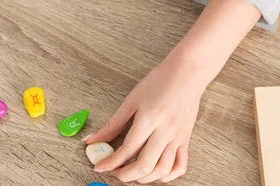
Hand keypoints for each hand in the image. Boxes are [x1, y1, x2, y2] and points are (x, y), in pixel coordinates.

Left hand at [83, 56, 207, 182]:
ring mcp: (178, 137)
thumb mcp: (131, 100)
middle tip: (115, 172)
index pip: (127, 149)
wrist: (188, 72)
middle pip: (145, 165)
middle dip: (126, 175)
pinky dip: (167, 175)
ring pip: (163, 169)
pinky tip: (154, 171)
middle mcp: (165, 131)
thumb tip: (91, 140)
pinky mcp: (186, 139)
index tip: (100, 167)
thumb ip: (112, 124)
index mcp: (149, 119)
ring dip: (145, 178)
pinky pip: (180, 166)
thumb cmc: (159, 81)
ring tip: (132, 172)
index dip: (111, 162)